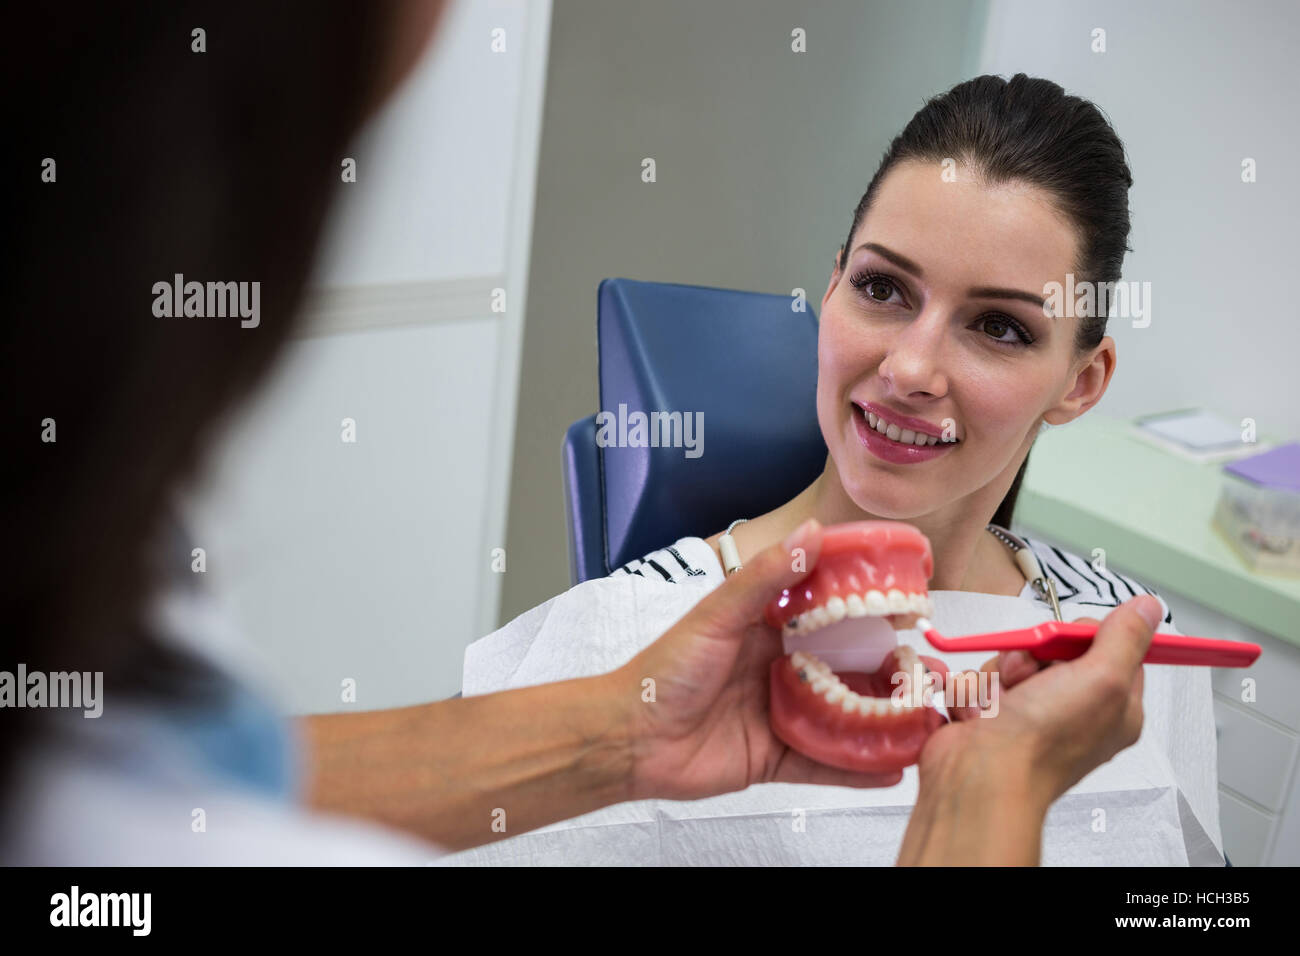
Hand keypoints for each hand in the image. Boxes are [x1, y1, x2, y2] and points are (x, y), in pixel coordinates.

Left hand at [609, 519, 904, 800]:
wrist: (628, 737)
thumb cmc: (664, 669)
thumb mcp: (717, 615)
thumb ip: (766, 577)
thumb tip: (812, 532)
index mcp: (768, 628)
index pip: (830, 611)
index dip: (869, 604)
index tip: (911, 597)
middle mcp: (781, 668)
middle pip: (847, 668)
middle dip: (890, 669)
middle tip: (933, 668)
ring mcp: (782, 714)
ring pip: (845, 717)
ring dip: (884, 719)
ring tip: (928, 718)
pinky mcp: (776, 757)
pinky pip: (824, 764)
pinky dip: (857, 768)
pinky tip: (893, 769)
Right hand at [923, 597, 1162, 806]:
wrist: (980, 778)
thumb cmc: (1043, 744)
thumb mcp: (1101, 680)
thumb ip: (1125, 638)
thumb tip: (1147, 608)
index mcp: (1112, 707)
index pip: (1109, 647)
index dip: (1085, 636)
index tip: (1071, 641)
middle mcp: (1072, 710)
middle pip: (1053, 648)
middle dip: (1033, 653)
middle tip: (1031, 675)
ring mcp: (1029, 712)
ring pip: (1011, 659)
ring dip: (999, 673)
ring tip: (1001, 701)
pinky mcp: (991, 713)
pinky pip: (980, 678)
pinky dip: (974, 690)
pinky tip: (980, 712)